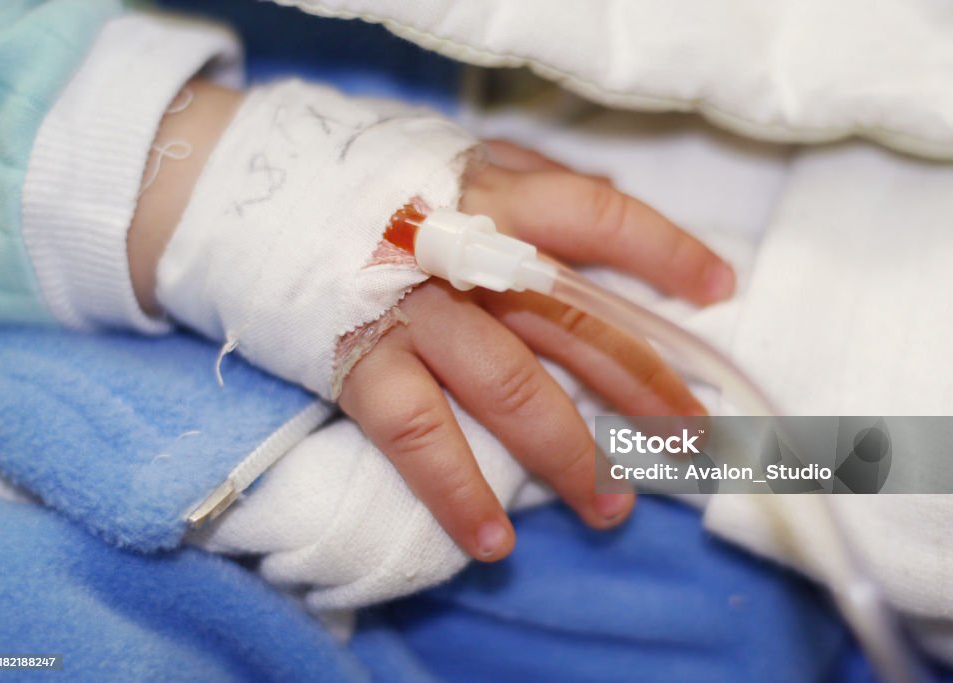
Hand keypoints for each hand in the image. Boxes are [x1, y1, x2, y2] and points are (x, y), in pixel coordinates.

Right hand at [337, 140, 734, 562]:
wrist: (236, 192)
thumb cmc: (361, 181)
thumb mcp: (451, 160)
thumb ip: (528, 181)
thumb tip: (608, 198)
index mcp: (491, 193)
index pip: (597, 216)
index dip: (663, 251)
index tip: (716, 290)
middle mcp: (461, 253)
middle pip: (575, 323)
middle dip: (642, 383)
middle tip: (692, 437)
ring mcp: (410, 311)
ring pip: (511, 390)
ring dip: (570, 455)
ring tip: (614, 507)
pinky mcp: (358, 361)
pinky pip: (419, 436)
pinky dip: (457, 492)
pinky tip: (493, 542)